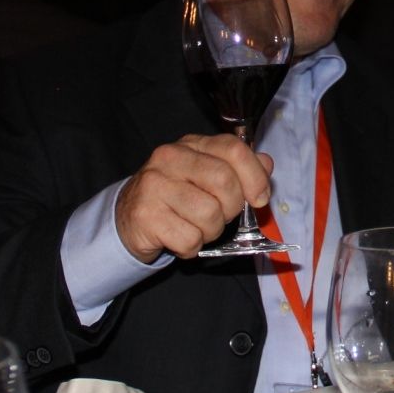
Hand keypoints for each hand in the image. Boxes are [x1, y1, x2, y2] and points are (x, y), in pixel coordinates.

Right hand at [116, 133, 273, 262]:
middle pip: (225, 182)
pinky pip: (189, 239)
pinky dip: (191, 247)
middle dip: (231, 208)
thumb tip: (266, 164)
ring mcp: (154, 186)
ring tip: (196, 227)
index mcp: (191, 145)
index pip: (234, 149)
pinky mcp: (145, 215)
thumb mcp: (206, 176)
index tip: (259, 198)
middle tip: (220, 216)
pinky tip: (179, 238)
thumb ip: (237, 169)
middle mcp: (170, 158)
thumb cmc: (175, 197)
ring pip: (209, 215)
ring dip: (210, 232)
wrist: (127, 218)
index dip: (255, 176)